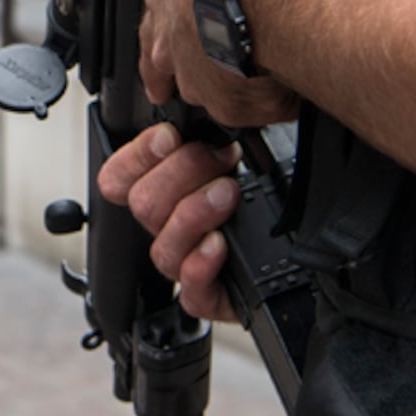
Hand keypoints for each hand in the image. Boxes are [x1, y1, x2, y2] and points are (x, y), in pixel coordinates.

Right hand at [98, 123, 244, 323]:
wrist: (297, 259)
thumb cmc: (260, 205)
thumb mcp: (234, 163)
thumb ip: (207, 142)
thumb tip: (201, 116)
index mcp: (163, 196)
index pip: (118, 179)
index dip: (135, 157)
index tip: (168, 136)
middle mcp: (166, 231)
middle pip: (143, 205)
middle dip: (182, 172)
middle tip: (220, 158)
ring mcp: (186, 267)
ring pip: (163, 247)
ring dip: (194, 213)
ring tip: (229, 193)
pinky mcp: (208, 299)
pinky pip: (191, 291)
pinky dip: (202, 263)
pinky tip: (220, 243)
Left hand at [139, 0, 304, 127]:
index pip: (158, 23)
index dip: (173, 35)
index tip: (182, 44)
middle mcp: (171, 38)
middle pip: (173, 66)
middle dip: (195, 70)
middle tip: (223, 71)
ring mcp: (195, 73)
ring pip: (208, 91)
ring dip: (233, 88)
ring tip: (265, 79)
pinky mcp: (227, 101)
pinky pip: (249, 112)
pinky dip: (269, 105)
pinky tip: (288, 94)